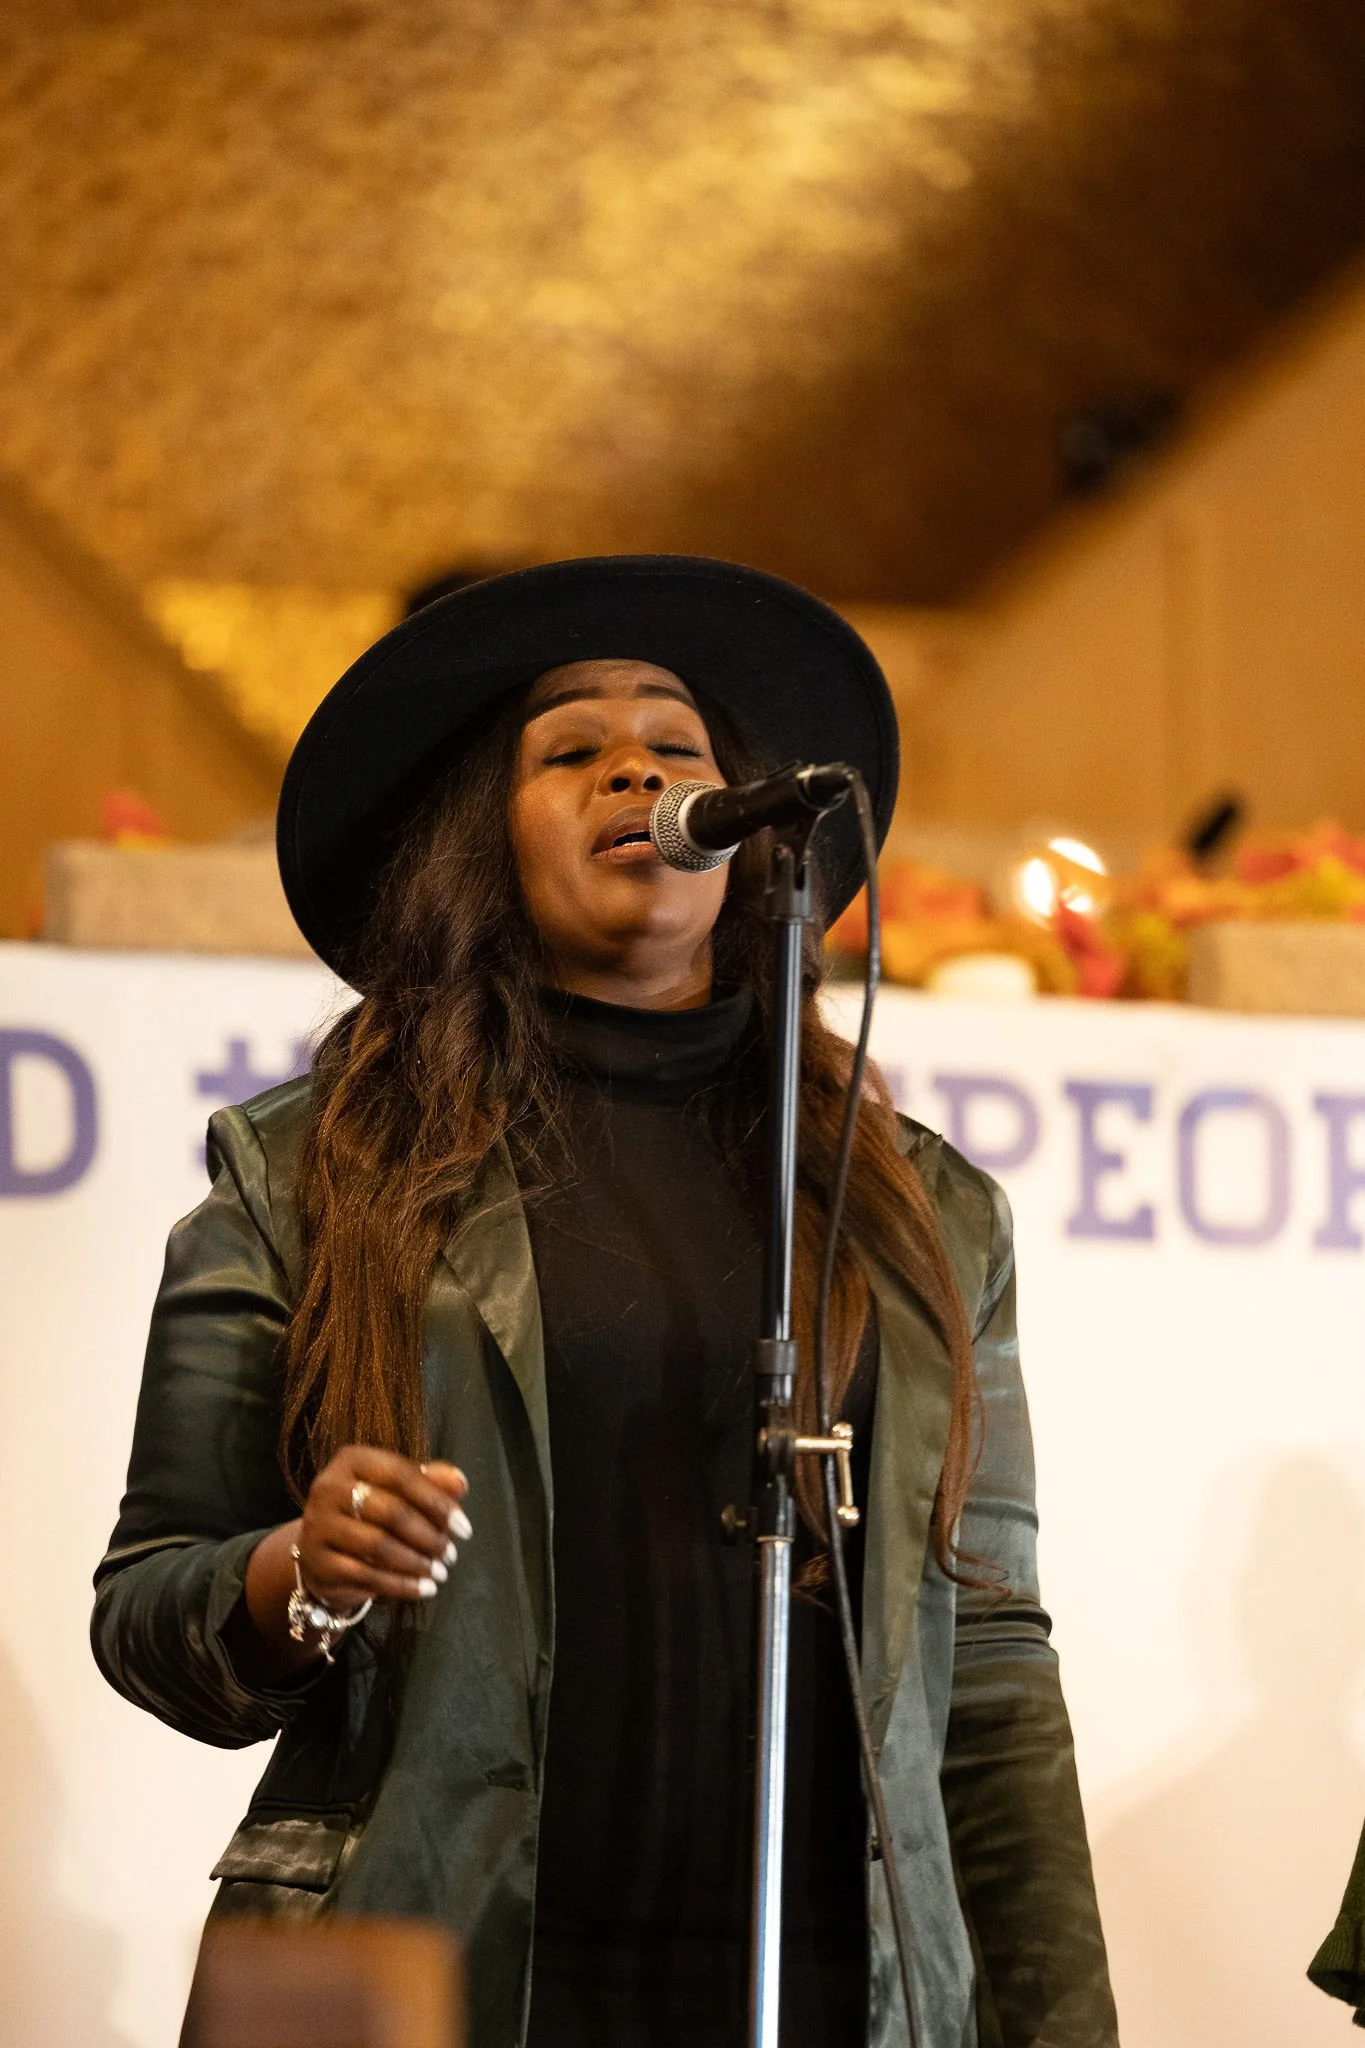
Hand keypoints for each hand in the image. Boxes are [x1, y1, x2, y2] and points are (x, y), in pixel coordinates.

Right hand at [296, 1447, 472, 1610]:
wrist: (321, 1551)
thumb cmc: (367, 1514)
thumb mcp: (396, 1490)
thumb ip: (429, 1482)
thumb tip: (459, 1484)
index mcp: (353, 1460)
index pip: (402, 1475)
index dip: (437, 1502)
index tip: (464, 1527)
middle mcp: (329, 1488)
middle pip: (391, 1512)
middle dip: (428, 1536)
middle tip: (450, 1554)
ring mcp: (318, 1525)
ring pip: (378, 1546)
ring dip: (416, 1563)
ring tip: (440, 1572)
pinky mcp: (316, 1562)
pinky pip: (366, 1576)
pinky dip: (401, 1585)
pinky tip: (423, 1588)